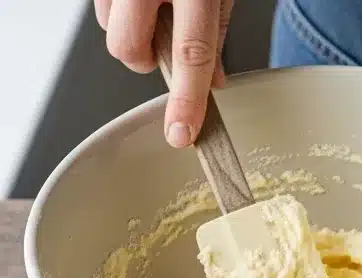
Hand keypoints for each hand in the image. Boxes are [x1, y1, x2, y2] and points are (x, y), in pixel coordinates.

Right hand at [95, 0, 234, 146]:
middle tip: (163, 47)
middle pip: (129, 49)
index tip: (180, 134)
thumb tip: (213, 83)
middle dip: (144, 60)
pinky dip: (118, 12)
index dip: (186, 100)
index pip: (191, 55)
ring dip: (130, 33)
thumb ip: (215, 35)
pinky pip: (100, 8)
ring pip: (108, 29)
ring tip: (151, 11)